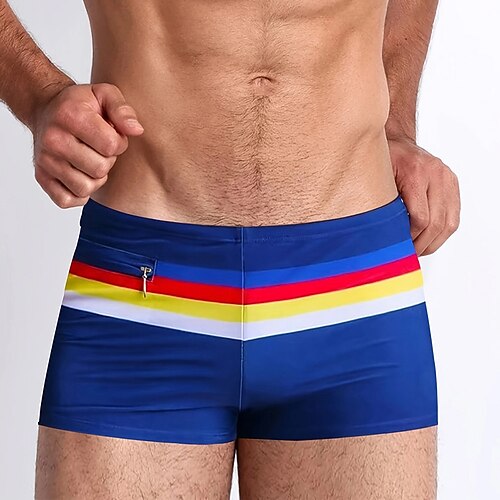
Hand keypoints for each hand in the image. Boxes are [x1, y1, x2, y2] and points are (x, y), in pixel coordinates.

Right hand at [31, 82, 143, 207]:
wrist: (46, 109)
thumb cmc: (79, 105)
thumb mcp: (104, 94)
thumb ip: (123, 110)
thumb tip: (136, 130)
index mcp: (71, 116)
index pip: (111, 146)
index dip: (119, 143)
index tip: (111, 134)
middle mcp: (53, 140)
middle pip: (100, 169)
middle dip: (107, 160)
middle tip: (99, 148)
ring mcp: (45, 160)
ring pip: (85, 188)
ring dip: (95, 178)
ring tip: (90, 160)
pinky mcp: (42, 177)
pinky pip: (67, 200)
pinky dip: (79, 194)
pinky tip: (80, 175)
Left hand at [387, 136, 460, 255]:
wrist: (397, 140)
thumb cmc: (383, 160)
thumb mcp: (375, 178)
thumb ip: (380, 203)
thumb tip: (378, 236)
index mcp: (416, 173)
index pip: (420, 218)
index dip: (410, 238)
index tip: (398, 246)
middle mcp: (436, 174)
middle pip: (437, 223)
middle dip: (422, 244)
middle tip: (408, 254)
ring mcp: (447, 178)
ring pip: (449, 223)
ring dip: (434, 242)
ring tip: (418, 250)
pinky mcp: (452, 183)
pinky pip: (454, 215)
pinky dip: (442, 232)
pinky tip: (429, 239)